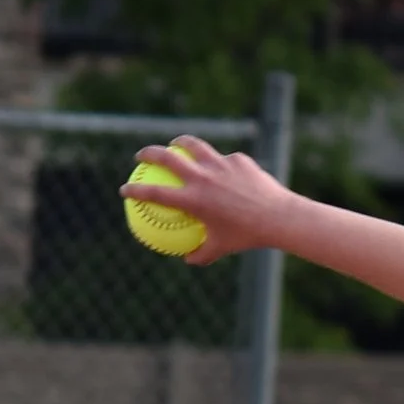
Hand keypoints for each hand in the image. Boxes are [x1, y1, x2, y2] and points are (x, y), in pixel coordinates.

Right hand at [120, 137, 296, 266]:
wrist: (279, 218)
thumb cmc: (248, 237)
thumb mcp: (222, 248)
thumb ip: (202, 254)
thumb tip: (188, 260)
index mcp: (193, 200)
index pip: (154, 193)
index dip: (135, 190)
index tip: (124, 189)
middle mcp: (202, 178)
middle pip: (166, 157)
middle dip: (148, 153)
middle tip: (140, 156)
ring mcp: (220, 165)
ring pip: (193, 146)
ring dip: (180, 143)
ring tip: (176, 144)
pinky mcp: (238, 160)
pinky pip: (225, 160)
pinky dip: (220, 164)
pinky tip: (222, 165)